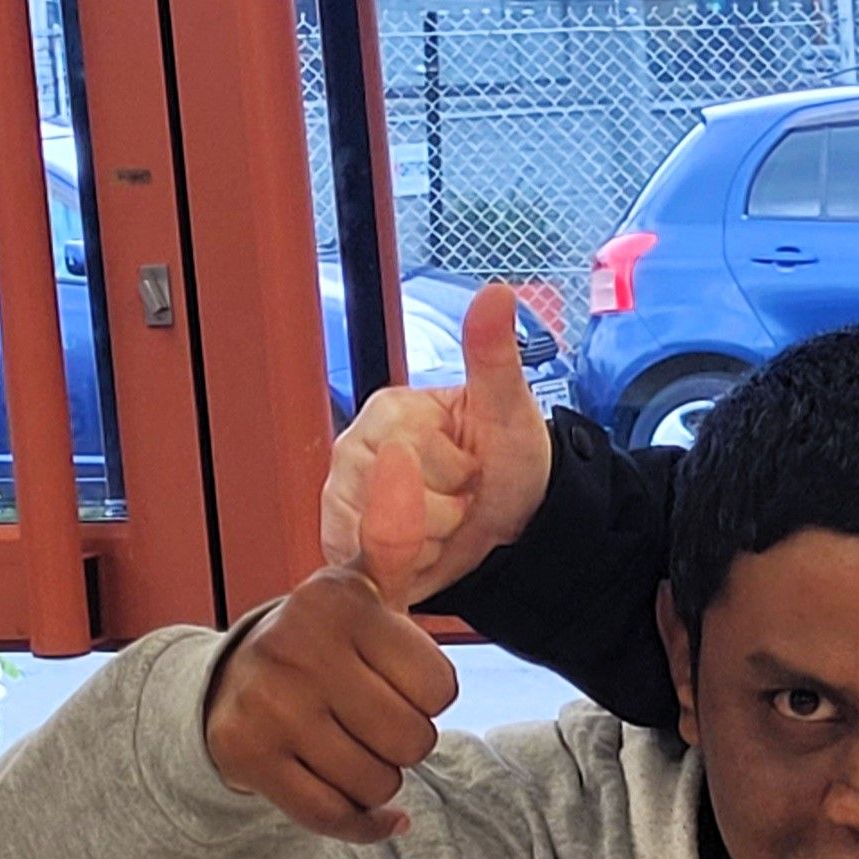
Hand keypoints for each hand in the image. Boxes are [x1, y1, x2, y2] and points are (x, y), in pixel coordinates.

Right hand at [208, 443, 460, 842]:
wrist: (226, 688)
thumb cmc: (323, 642)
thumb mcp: (360, 590)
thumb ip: (392, 535)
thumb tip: (400, 455)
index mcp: (337, 605)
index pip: (439, 688)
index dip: (427, 694)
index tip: (391, 677)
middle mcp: (298, 649)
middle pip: (414, 738)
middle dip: (405, 739)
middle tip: (367, 716)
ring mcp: (269, 705)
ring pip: (378, 778)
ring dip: (377, 777)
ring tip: (346, 743)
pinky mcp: (248, 757)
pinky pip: (336, 815)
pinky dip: (360, 821)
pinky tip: (361, 806)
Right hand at [315, 278, 552, 608]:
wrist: (515, 523)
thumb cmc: (510, 463)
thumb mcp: (510, 410)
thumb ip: (494, 357)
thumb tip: (497, 293)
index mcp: (387, 412)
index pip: (411, 457)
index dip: (454, 474)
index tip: (471, 465)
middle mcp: (354, 451)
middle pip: (394, 502)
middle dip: (444, 510)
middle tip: (461, 495)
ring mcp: (342, 497)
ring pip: (384, 538)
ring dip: (431, 540)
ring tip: (447, 520)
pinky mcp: (342, 540)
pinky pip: (373, 564)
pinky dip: (410, 565)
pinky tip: (427, 546)